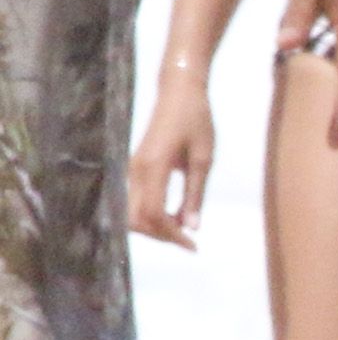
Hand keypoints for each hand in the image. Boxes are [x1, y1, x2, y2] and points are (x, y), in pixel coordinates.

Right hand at [128, 75, 214, 249]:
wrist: (178, 93)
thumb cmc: (196, 121)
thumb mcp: (203, 159)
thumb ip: (195, 195)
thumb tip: (192, 228)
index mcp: (153, 168)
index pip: (153, 215)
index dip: (171, 236)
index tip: (193, 246)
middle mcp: (135, 171)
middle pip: (136, 219)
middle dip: (160, 235)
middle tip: (188, 240)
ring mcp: (132, 170)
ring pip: (133, 212)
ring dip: (155, 227)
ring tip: (183, 229)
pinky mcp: (135, 168)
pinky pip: (136, 201)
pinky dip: (152, 215)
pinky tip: (174, 216)